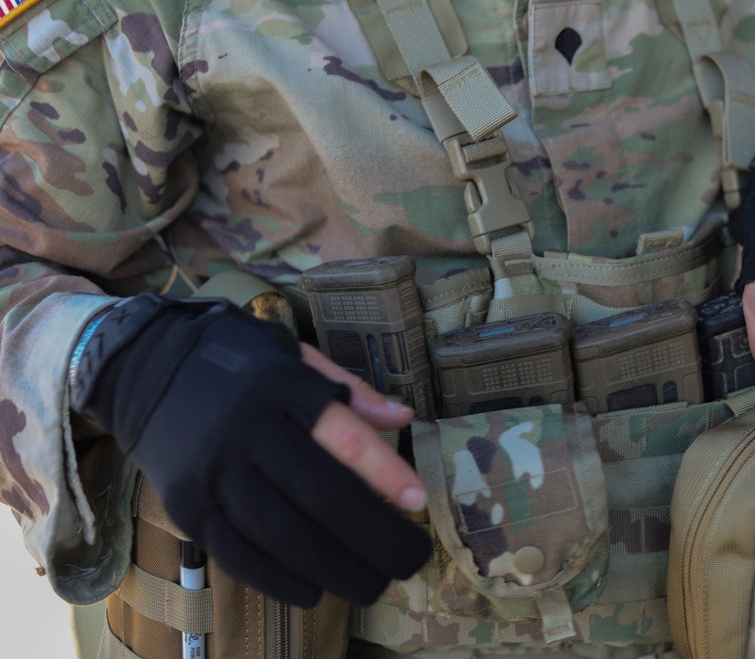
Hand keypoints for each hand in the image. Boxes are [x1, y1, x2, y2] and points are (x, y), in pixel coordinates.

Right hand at [75, 295, 431, 606]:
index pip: (343, 437)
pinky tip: (314, 588)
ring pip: (281, 535)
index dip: (385, 473)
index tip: (419, 501)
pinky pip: (238, 554)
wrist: (143, 368)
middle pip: (320, 497)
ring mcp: (212, 472)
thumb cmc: (237, 363)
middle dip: (372, 537)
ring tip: (372, 583)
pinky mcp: (186, 506)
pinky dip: (280, 579)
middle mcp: (245, 431)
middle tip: (408, 560)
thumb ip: (350, 390)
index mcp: (281, 389)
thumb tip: (404, 418)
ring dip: (335, 568)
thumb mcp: (294, 357)